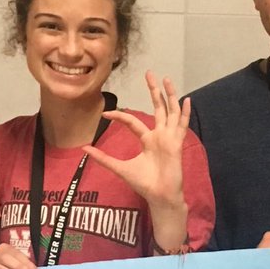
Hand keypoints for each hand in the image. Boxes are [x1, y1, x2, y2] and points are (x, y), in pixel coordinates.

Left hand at [83, 71, 187, 207]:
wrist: (159, 195)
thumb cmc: (143, 183)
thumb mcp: (119, 168)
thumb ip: (103, 158)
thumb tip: (84, 150)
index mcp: (147, 140)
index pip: (132, 121)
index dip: (119, 116)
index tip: (105, 114)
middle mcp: (159, 135)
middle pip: (157, 108)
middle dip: (153, 91)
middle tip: (149, 73)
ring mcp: (169, 138)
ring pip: (170, 112)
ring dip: (169, 95)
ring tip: (166, 79)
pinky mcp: (176, 143)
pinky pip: (181, 125)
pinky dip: (184, 113)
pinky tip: (185, 100)